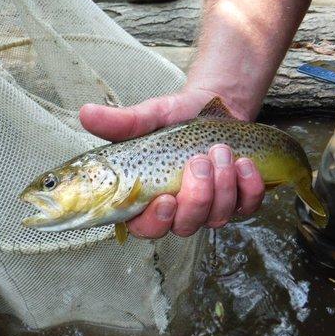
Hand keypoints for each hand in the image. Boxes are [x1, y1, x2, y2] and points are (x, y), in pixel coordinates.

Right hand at [79, 89, 264, 237]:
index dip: (155, 222)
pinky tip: (245, 163)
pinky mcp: (240, 200)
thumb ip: (121, 123)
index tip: (165, 198)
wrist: (215, 107)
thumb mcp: (149, 117)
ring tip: (222, 152)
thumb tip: (85, 113)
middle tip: (201, 161)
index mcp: (151, 197)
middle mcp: (181, 209)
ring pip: (217, 218)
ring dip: (223, 186)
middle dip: (197, 197)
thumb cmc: (176, 118)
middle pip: (185, 227)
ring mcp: (212, 208)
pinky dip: (249, 187)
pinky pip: (248, 208)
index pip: (146, 228)